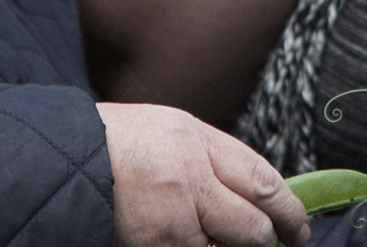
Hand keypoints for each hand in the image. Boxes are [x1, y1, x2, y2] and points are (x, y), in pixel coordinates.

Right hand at [99, 102, 310, 246]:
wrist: (66, 162)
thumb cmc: (125, 143)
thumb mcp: (178, 131)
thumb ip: (220, 161)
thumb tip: (265, 198)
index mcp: (197, 143)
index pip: (263, 182)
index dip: (290, 212)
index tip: (299, 229)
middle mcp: (186, 182)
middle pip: (252, 228)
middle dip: (266, 241)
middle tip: (270, 243)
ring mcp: (168, 222)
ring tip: (206, 233)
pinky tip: (184, 239)